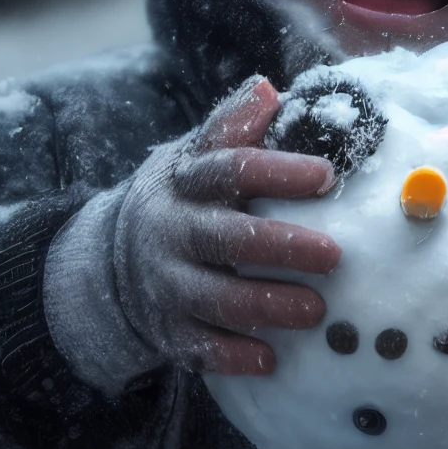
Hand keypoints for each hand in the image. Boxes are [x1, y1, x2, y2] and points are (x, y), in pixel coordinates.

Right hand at [109, 76, 342, 376]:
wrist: (114, 257)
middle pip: (223, 238)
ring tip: (315, 310)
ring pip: (213, 298)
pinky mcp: (167, 328)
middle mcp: (172, 231)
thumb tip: (268, 89)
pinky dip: (232, 356)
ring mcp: (166, 283)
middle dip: (279, 247)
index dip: (278, 172)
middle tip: (333, 255)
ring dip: (266, 305)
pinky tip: (269, 359)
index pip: (231, 169)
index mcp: (187, 181)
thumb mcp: (197, 154)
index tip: (326, 175)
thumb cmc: (186, 197)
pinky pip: (198, 348)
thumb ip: (234, 127)